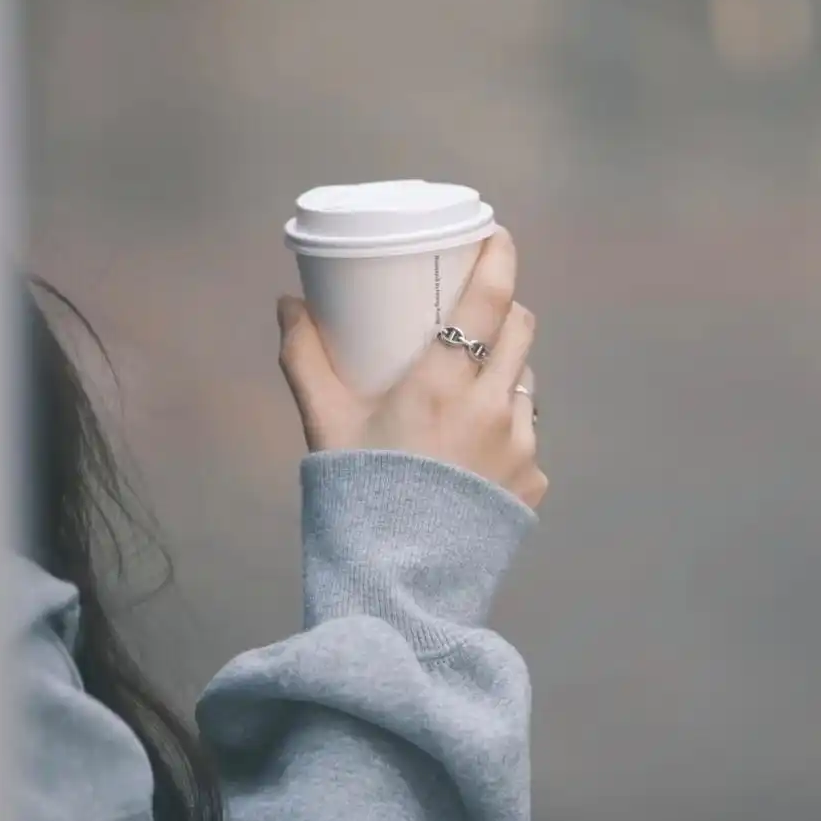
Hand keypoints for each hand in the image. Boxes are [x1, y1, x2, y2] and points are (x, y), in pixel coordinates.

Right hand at [278, 229, 547, 509]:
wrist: (397, 586)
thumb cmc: (357, 494)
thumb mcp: (325, 423)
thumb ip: (304, 359)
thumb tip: (287, 305)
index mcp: (443, 384)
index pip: (490, 299)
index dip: (501, 257)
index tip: (497, 234)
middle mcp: (493, 408)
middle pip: (521, 329)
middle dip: (505, 308)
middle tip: (479, 307)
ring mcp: (520, 447)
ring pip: (528, 382)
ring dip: (508, 370)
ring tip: (475, 380)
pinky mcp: (533, 483)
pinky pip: (528, 438)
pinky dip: (507, 429)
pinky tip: (478, 446)